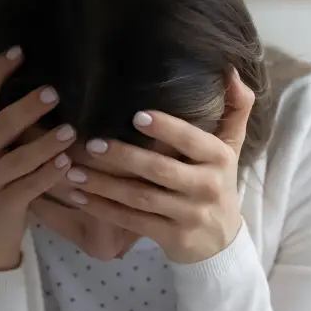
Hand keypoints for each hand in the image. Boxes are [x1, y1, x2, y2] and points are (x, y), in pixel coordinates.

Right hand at [0, 46, 76, 271]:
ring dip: (46, 143)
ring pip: (19, 157)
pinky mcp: (5, 204)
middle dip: (27, 107)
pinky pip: (30, 186)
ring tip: (71, 131)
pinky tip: (66, 164)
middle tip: (54, 92)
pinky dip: (48, 175)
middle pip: (0, 123)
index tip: (19, 50)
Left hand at [73, 69, 254, 264]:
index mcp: (219, 158)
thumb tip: (231, 69)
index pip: (193, 141)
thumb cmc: (218, 182)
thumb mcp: (231, 146)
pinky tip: (79, 197)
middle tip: (91, 143)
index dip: (167, 129)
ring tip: (74, 170)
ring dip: (105, 185)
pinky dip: (104, 210)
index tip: (136, 115)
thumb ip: (236, 108)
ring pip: (141, 197)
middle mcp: (207, 186)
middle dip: (124, 156)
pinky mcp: (172, 237)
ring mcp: (189, 214)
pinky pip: (133, 222)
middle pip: (161, 170)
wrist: (221, 241)